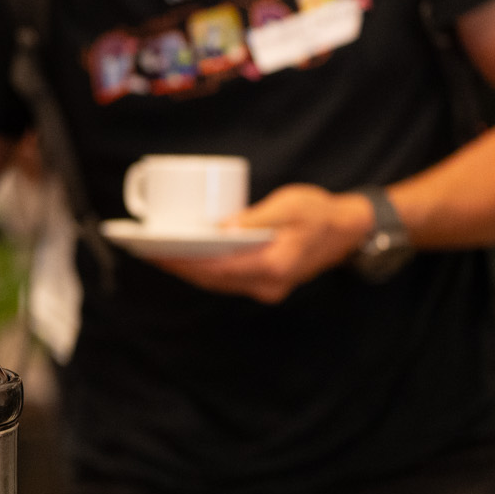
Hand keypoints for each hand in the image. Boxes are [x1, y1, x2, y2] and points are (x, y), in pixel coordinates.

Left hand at [153, 185, 373, 303]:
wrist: (349, 231)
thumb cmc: (320, 213)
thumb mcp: (291, 205)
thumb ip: (257, 219)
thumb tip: (223, 227)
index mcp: (274, 267)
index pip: (217, 268)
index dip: (184, 260)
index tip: (157, 250)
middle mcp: (268, 285)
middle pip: (211, 278)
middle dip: (176, 265)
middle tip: (145, 250)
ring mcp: (266, 288)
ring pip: (216, 282)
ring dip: (186, 269)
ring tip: (155, 253)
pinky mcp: (263, 283)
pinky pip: (225, 279)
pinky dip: (202, 269)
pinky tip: (182, 258)